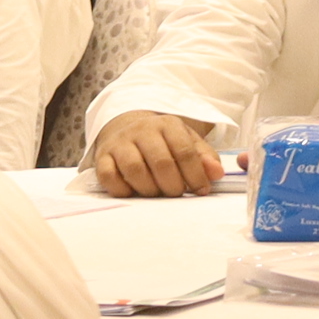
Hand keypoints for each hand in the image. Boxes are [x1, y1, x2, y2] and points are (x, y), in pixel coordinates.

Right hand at [86, 112, 222, 197]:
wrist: (125, 129)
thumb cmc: (162, 142)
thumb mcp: (186, 142)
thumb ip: (203, 158)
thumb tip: (216, 174)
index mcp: (167, 124)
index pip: (184, 151)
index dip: (196, 175)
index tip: (201, 190)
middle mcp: (142, 130)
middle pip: (161, 162)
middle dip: (173, 185)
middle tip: (176, 194)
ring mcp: (120, 143)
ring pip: (135, 170)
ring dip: (149, 189)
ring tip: (156, 193)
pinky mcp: (102, 157)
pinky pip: (109, 177)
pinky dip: (123, 190)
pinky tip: (134, 192)